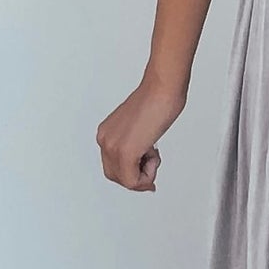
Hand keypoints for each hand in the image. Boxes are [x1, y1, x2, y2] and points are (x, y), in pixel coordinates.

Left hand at [96, 75, 185, 192]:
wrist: (163, 88)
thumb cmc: (158, 99)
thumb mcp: (138, 125)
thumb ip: (134, 140)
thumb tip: (142, 153)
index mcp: (106, 132)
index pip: (113, 165)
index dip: (133, 170)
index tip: (147, 166)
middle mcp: (105, 140)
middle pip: (117, 176)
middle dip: (138, 175)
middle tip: (152, 162)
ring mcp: (113, 147)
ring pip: (126, 180)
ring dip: (144, 174)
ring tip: (153, 152)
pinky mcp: (126, 152)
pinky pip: (133, 181)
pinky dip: (147, 176)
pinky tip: (154, 154)